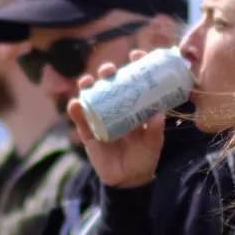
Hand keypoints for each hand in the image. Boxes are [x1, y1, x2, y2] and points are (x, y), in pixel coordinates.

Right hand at [65, 51, 165, 189]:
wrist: (128, 180)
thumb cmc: (144, 158)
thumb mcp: (153, 144)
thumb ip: (155, 130)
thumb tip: (159, 113)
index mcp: (134, 106)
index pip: (133, 80)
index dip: (134, 66)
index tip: (136, 54)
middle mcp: (116, 108)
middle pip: (110, 84)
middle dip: (107, 73)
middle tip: (109, 70)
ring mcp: (101, 119)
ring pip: (92, 97)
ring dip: (87, 86)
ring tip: (87, 82)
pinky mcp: (89, 133)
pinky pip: (80, 120)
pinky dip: (76, 111)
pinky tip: (75, 104)